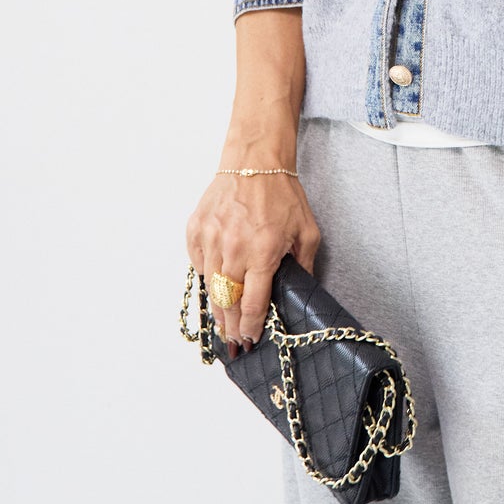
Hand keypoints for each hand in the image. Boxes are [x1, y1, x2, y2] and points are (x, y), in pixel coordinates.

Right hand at [185, 164, 320, 356]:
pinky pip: (198, 265)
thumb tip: (300, 290)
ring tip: (223, 324)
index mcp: (263, 252)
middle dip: (232, 325)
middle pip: (228, 301)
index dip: (252, 326)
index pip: (254, 303)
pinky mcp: (196, 231)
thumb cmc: (282, 195)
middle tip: (235, 341)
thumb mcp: (307, 231)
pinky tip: (216, 287)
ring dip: (217, 309)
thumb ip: (304, 265)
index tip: (252, 338)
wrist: (254, 162)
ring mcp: (211, 240)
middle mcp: (234, 249)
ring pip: (211, 287)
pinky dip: (206, 278)